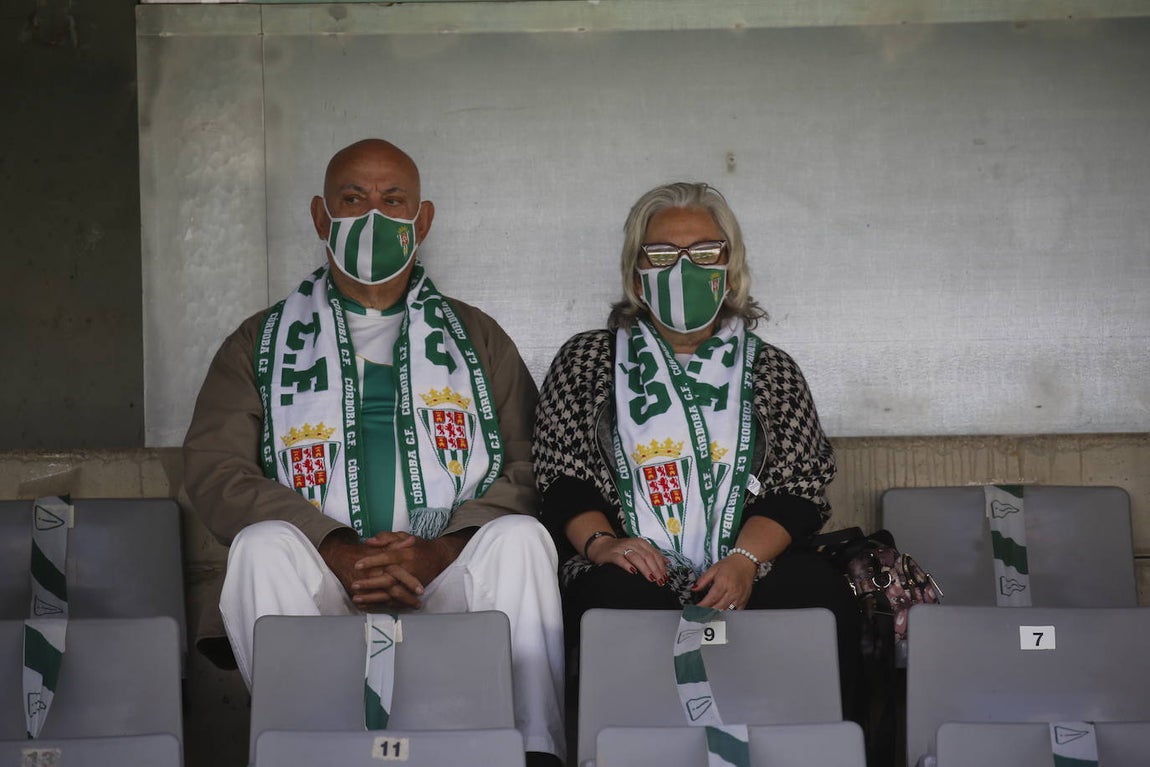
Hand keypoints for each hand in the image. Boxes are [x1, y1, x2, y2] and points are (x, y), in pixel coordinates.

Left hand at [318, 531, 452, 609]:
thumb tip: (369, 541)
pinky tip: (367, 606)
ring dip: (373, 597)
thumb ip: (386, 537)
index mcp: (405, 554)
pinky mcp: (412, 592)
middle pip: (388, 578)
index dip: (372, 561)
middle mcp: (408, 569)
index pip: (387, 557)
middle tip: (354, 584)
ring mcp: (411, 583)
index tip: (357, 565)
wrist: (439, 558)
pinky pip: (396, 601)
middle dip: (370, 583)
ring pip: (390, 593)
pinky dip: (381, 605)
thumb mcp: (404, 536)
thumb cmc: (418, 546)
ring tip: (357, 599)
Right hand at [587, 535, 667, 584]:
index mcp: (640, 542)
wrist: (601, 546)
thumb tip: (667, 562)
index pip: (654, 554)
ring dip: (645, 569)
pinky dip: (627, 565)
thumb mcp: (638, 549)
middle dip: (655, 569)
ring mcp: (622, 548)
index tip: (665, 577)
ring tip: (651, 579)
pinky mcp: (612, 554)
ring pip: (636, 558)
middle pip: (647, 556)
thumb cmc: (622, 550)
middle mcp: (632, 544)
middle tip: (660, 581)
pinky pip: (620, 559)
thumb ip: (651, 555)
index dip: (661, 566)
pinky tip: (633, 572)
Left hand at [692, 554, 756, 610]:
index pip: (711, 599)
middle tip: (699, 615)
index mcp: (723, 582)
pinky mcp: (744, 600)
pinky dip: (728, 614)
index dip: (702, 606)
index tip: (695, 610)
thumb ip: (703, 580)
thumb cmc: (730, 565)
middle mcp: (732, 591)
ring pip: (726, 611)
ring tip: (708, 616)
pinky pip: (735, 612)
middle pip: (718, 607)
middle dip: (707, 612)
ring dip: (716, 615)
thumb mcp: (713, 569)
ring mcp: (739, 597)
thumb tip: (694, 589)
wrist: (746, 562)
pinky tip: (721, 614)